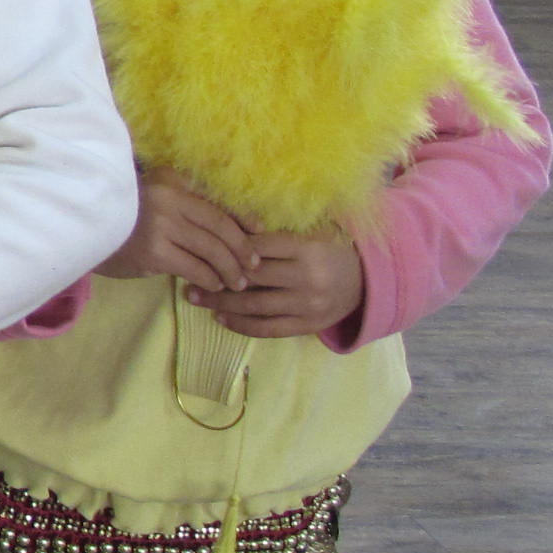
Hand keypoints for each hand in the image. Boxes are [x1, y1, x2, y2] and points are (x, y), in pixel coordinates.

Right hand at [100, 167, 258, 294]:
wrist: (81, 231)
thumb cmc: (122, 218)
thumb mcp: (154, 199)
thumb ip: (184, 205)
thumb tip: (235, 225)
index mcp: (171, 181)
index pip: (217, 201)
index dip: (243, 219)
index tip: (259, 233)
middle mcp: (168, 198)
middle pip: (220, 227)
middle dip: (242, 250)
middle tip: (253, 267)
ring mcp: (161, 225)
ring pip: (211, 249)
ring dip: (229, 269)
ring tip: (236, 282)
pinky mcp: (154, 252)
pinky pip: (194, 268)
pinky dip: (209, 279)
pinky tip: (213, 285)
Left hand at [191, 230, 365, 339]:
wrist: (365, 282)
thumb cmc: (328, 252)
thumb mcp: (309, 234)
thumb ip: (275, 233)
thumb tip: (228, 224)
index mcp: (308, 249)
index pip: (258, 247)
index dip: (228, 248)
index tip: (203, 248)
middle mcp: (308, 277)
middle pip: (252, 278)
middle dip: (216, 277)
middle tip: (188, 275)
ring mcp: (309, 305)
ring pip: (255, 306)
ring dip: (220, 303)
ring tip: (195, 297)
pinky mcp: (308, 325)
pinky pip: (269, 328)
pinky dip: (242, 325)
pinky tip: (220, 318)